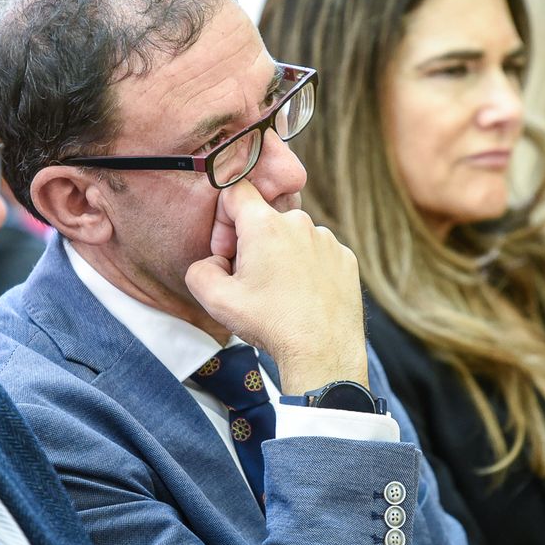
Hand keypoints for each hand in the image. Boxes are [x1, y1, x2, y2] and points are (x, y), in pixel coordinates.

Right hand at [184, 180, 367, 392]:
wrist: (322, 352)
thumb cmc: (271, 324)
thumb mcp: (216, 301)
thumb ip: (199, 270)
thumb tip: (213, 262)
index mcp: (265, 225)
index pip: (236, 192)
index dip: (223, 220)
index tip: (227, 252)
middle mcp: (300, 223)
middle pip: (265, 219)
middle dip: (252, 243)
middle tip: (250, 280)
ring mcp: (327, 240)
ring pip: (293, 237)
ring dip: (281, 256)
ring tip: (279, 293)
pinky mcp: (345, 258)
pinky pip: (318, 253)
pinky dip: (307, 268)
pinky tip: (302, 296)